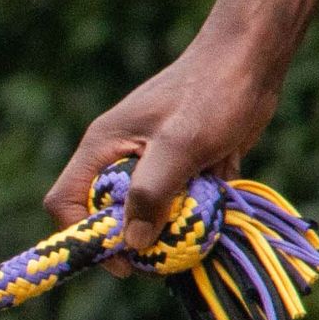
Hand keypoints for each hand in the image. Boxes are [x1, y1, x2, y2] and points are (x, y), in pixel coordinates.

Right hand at [44, 18, 284, 275]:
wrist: (253, 59)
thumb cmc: (214, 92)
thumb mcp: (181, 144)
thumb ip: (151, 193)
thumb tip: (134, 243)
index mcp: (102, 148)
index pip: (65, 202)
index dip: (83, 236)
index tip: (122, 260)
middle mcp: (115, 158)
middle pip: (101, 216)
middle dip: (127, 241)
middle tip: (163, 255)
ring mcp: (144, 163)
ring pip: (137, 215)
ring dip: (162, 231)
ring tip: (193, 232)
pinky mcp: (173, 168)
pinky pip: (168, 206)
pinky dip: (185, 217)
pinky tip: (210, 211)